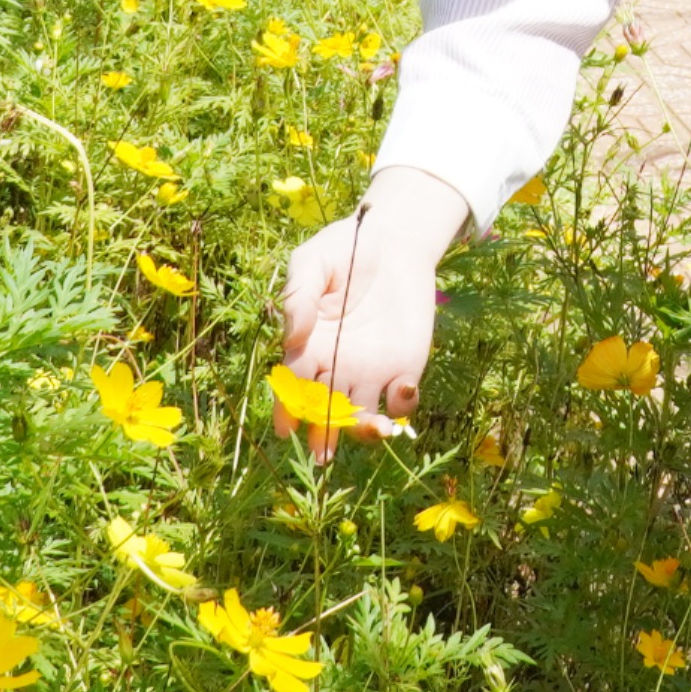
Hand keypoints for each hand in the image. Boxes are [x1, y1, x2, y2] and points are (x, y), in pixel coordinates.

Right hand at [276, 170, 464, 456]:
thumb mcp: (313, 262)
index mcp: (307, 348)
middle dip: (323, 435)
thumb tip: (293, 338)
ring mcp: (371, 372)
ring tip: (372, 429)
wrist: (393, 240)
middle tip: (324, 451)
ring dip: (365, 430)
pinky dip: (401, 405)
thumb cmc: (343, 249)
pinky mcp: (404, 367)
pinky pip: (400, 400)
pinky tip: (403, 388)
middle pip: (326, 413)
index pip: (293, 389)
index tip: (286, 429)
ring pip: (363, 416)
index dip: (287, 411)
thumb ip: (299, 297)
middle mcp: (336, 368)